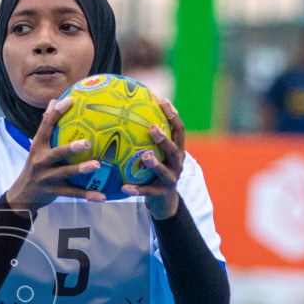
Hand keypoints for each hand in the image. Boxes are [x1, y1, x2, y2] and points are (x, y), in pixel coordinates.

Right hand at [3, 96, 105, 214]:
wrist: (23, 195)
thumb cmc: (36, 165)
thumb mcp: (37, 146)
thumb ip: (46, 126)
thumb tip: (54, 102)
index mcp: (38, 146)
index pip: (46, 126)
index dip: (57, 113)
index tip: (69, 100)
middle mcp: (41, 161)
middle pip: (57, 153)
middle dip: (71, 148)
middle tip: (87, 142)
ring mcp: (47, 177)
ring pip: (66, 173)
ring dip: (81, 169)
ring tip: (97, 165)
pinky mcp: (53, 191)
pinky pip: (72, 193)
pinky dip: (87, 195)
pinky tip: (102, 196)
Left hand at [122, 99, 185, 219]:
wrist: (164, 201)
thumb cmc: (156, 172)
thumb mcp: (157, 154)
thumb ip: (148, 138)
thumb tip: (129, 112)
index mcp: (177, 152)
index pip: (179, 131)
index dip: (173, 116)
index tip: (163, 102)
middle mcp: (177, 164)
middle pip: (174, 149)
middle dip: (165, 139)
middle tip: (153, 128)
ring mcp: (170, 180)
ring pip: (164, 171)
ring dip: (155, 163)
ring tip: (145, 156)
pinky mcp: (160, 194)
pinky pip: (147, 192)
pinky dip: (136, 189)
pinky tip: (124, 187)